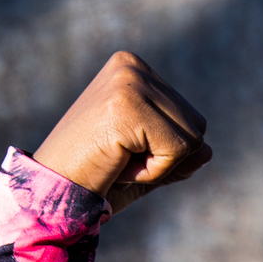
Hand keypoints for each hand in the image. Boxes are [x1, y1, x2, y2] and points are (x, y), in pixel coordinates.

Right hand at [33, 51, 211, 213]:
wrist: (52, 194)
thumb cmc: (94, 179)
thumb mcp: (147, 165)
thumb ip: (179, 155)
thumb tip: (210, 150)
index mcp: (134, 69)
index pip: (190, 119)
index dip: (164, 152)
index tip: (122, 151)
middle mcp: (132, 67)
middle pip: (197, 126)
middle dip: (165, 158)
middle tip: (118, 159)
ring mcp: (130, 81)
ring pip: (193, 140)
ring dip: (159, 166)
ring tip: (117, 160)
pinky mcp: (128, 105)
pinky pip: (178, 150)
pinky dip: (154, 171)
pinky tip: (118, 164)